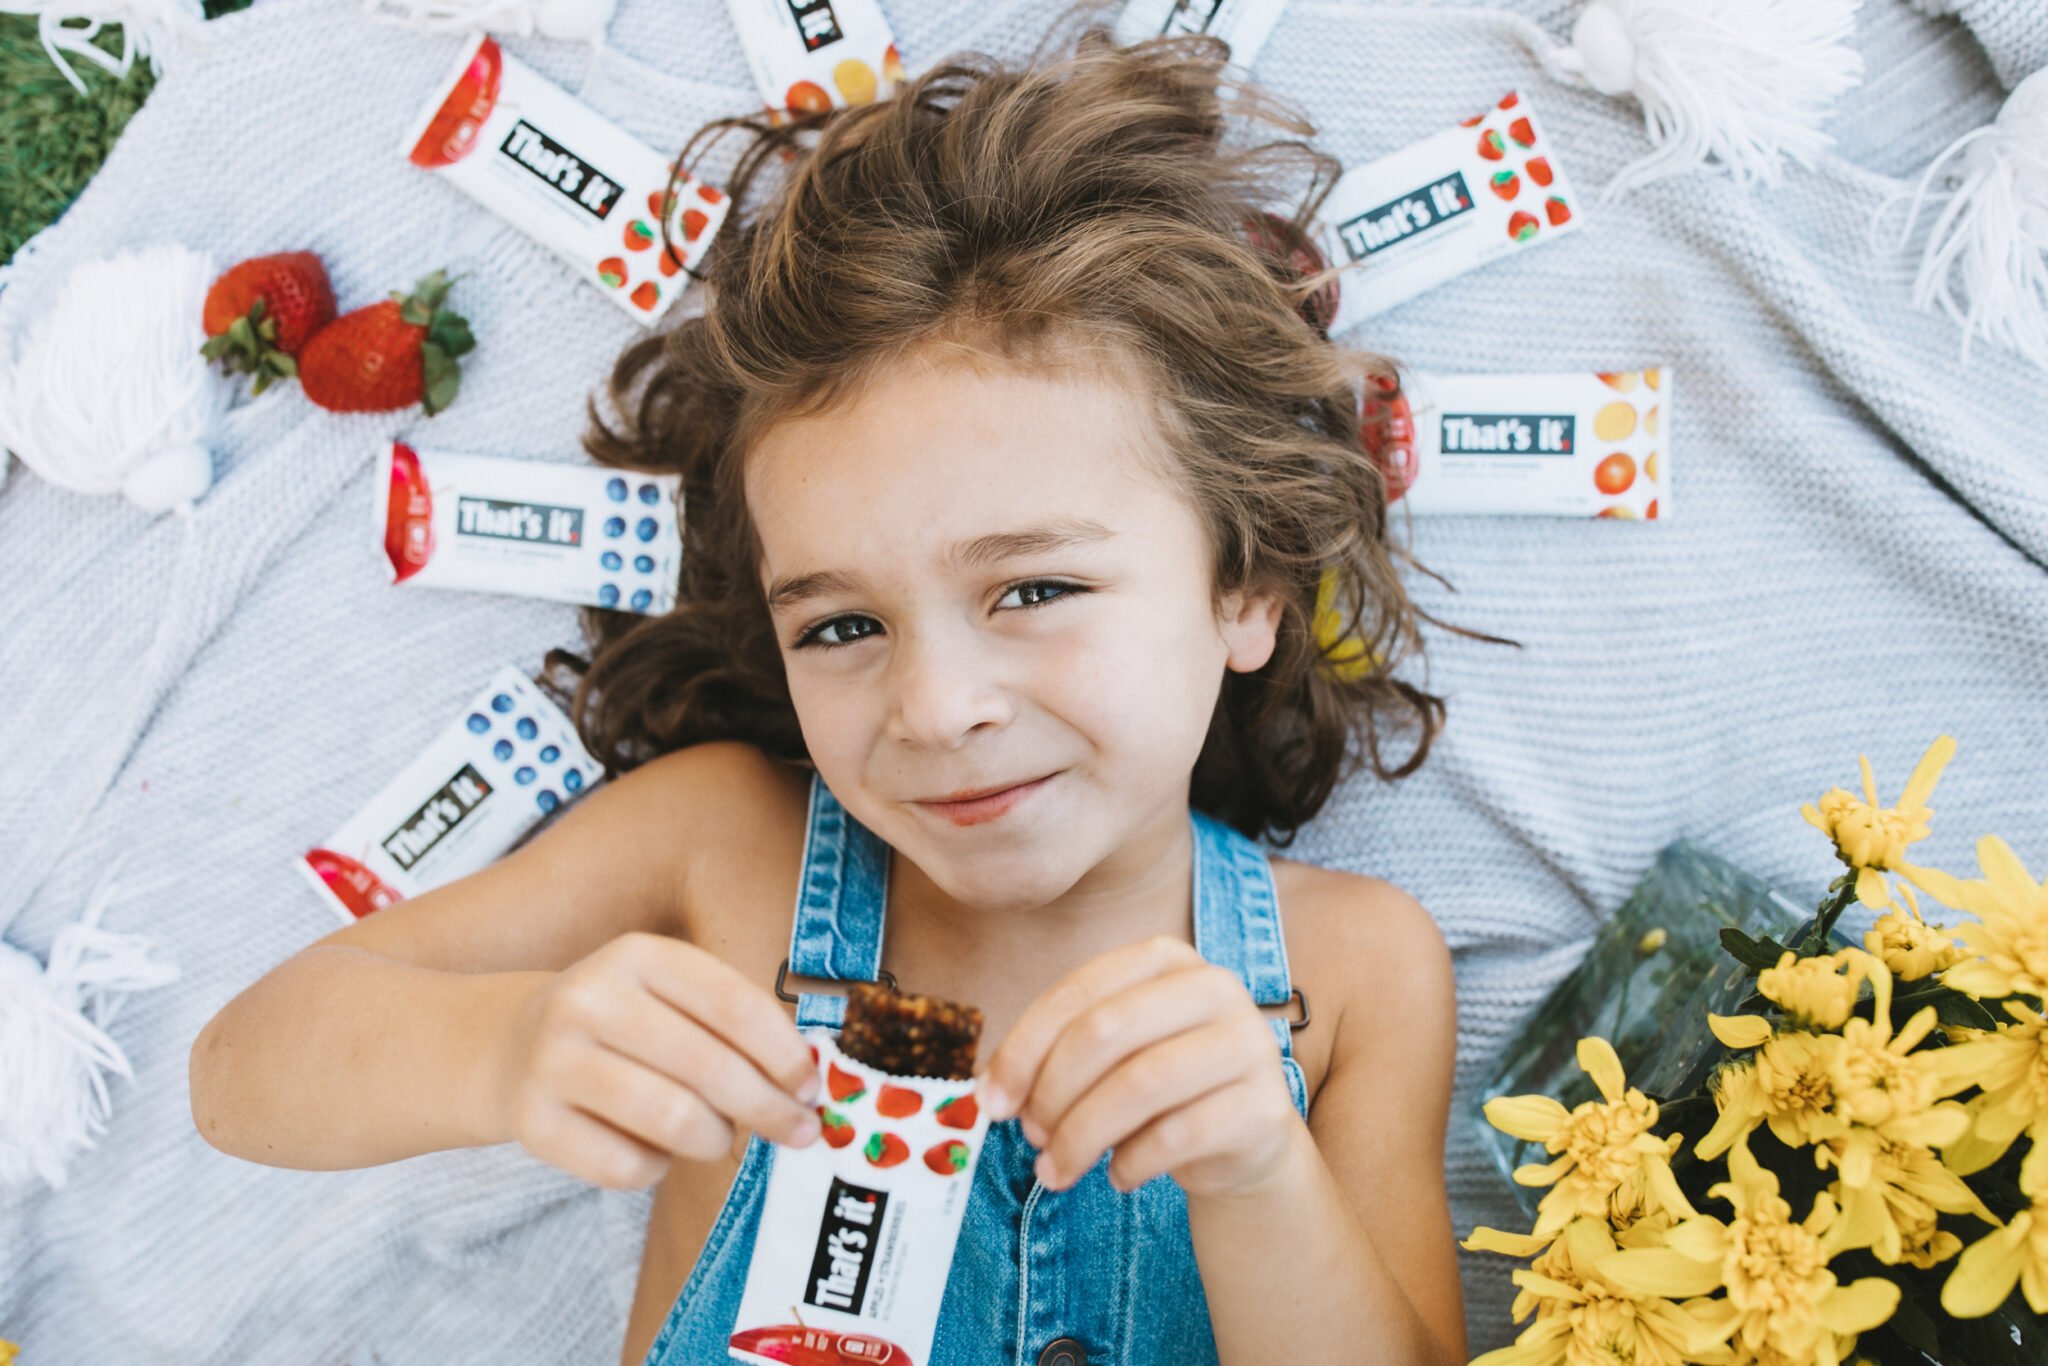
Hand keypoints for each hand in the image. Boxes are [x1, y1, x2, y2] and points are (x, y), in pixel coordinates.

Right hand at [489, 932, 820, 1189]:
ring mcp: (554, 1060)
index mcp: (638, 955)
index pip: (732, 1004)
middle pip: (708, 1067)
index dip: (783, 1052)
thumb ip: (733, 1024)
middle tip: (799, 1133)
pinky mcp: (532, 1122)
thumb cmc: (623, 1025)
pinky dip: (657, 1169)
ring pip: (672, 1120)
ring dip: (715, 1140)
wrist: (510, 1047)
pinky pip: (626, 1166)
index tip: (812, 1088)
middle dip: (767, 1108)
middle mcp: (590, 998)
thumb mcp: (670, 995)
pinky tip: (654, 1150)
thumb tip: (806, 1083)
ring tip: (719, 1138)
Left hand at [976, 936, 1305, 1199]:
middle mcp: (1214, 988)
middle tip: (1030, 1138)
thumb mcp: (1109, 1057)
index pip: (1079, 993)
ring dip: (1082, 1137)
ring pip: (1140, 1086)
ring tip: (1056, 1169)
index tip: (990, 1101)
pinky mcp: (1264, 1106)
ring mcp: (1247, 1044)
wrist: (1243, 1139)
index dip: (1024, 1049)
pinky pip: (1177, 1136)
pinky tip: (1118, 1177)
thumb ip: (1054, 1058)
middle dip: (1052, 1093)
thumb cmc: (1160, 1090)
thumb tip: (989, 1092)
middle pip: (1107, 1033)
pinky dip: (1130, 1163)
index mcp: (1166, 959)